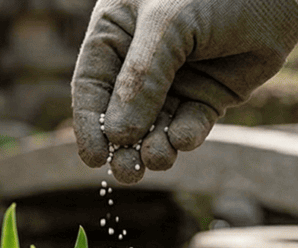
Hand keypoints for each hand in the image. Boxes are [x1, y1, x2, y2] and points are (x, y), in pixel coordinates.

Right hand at [72, 0, 297, 183]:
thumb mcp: (168, 26)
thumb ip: (141, 79)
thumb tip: (117, 136)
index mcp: (116, 33)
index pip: (92, 85)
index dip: (90, 124)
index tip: (93, 158)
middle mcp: (140, 60)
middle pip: (120, 113)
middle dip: (123, 146)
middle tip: (126, 172)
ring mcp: (174, 80)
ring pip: (155, 126)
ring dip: (153, 147)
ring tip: (157, 159)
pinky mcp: (207, 95)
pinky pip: (190, 124)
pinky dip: (185, 136)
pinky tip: (185, 139)